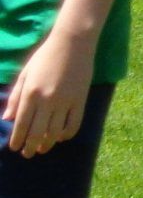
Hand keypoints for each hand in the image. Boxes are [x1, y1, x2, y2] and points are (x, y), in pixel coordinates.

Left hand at [3, 34, 94, 156]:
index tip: (15, 148)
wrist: (73, 43)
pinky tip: (61, 137)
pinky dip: (67, 134)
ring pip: (55, 131)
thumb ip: (15, 97)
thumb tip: (7, 119)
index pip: (21, 124)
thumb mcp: (25, 74)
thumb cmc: (45, 56)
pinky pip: (74, 123)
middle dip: (30, 146)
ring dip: (47, 143)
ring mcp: (65, 101)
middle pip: (37, 132)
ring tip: (43, 149)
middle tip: (28, 154)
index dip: (17, 139)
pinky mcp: (80, 99)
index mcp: (30, 93)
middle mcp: (47, 100)